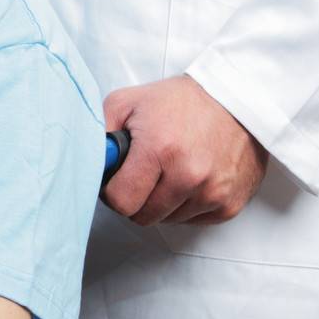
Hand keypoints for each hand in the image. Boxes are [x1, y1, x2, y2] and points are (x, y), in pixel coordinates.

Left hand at [102, 75, 268, 226]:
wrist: (236, 98)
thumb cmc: (180, 101)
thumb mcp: (127, 103)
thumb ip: (99, 133)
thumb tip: (82, 162)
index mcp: (160, 150)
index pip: (121, 202)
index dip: (112, 193)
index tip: (117, 180)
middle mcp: (189, 175)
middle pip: (143, 217)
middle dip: (136, 199)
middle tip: (143, 174)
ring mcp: (213, 192)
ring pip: (168, 220)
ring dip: (163, 202)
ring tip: (170, 171)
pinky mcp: (230, 203)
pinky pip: (194, 220)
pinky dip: (187, 205)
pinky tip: (190, 179)